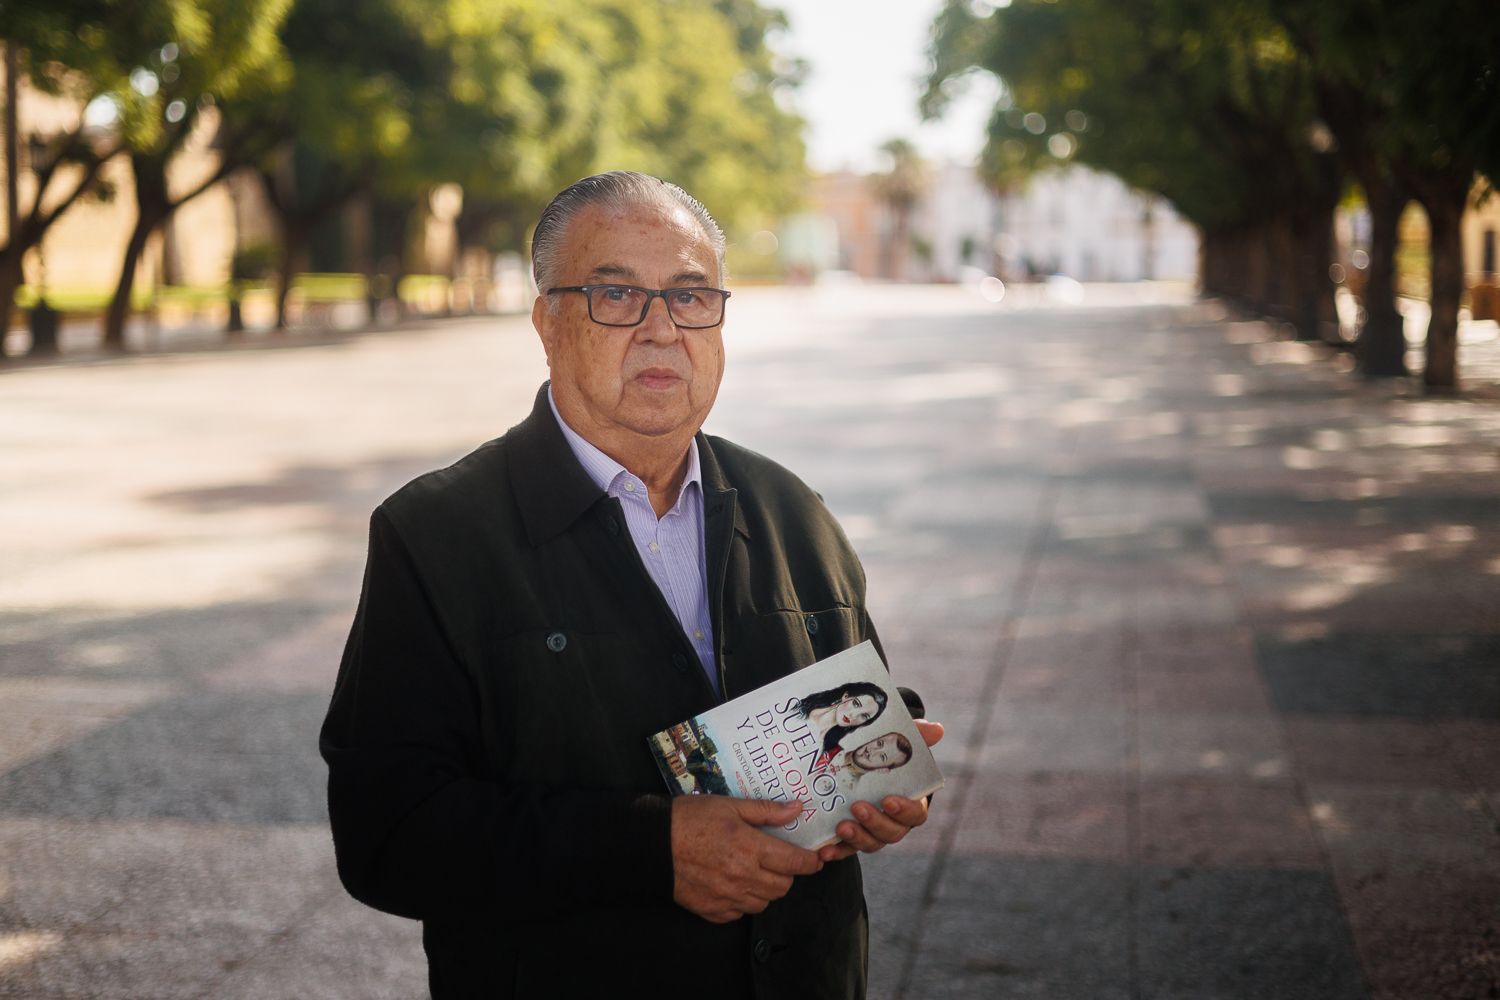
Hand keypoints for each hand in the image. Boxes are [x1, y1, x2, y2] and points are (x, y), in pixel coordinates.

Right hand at [671, 796, 823, 923]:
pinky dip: (742, 902)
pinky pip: (739, 914)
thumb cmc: (690, 818)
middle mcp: (742, 877)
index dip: (810, 862)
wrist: (652, 843)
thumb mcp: (730, 805)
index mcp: (750, 848)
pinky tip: (734, 884)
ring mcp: (727, 897)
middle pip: (782, 887)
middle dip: (787, 874)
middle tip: (778, 861)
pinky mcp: (712, 910)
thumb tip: (796, 809)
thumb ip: (766, 811)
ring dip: (765, 889)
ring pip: (763, 903)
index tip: (814, 859)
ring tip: (754, 872)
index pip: (794, 863)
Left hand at [818, 718, 943, 862]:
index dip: (904, 810)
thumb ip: (916, 736)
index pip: (915, 813)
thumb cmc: (884, 755)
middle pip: (892, 832)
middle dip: (875, 822)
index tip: (888, 800)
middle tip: (857, 808)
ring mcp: (872, 833)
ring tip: (841, 827)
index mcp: (909, 801)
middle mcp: (893, 822)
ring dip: (857, 838)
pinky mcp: (851, 840)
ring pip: (871, 843)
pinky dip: (837, 852)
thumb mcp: (897, 743)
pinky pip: (846, 850)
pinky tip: (824, 852)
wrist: (855, 764)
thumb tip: (937, 729)